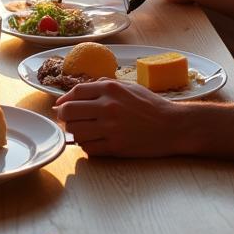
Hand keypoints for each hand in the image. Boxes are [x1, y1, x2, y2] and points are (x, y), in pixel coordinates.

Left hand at [54, 78, 180, 156]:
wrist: (173, 126)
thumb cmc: (151, 105)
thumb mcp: (128, 86)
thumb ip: (104, 85)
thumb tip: (79, 92)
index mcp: (110, 89)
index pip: (75, 92)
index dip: (64, 100)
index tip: (60, 105)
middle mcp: (107, 107)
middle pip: (69, 112)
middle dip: (64, 116)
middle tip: (65, 119)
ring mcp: (110, 128)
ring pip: (76, 132)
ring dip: (74, 132)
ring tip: (81, 131)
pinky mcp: (116, 147)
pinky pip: (89, 148)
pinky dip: (86, 146)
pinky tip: (92, 142)